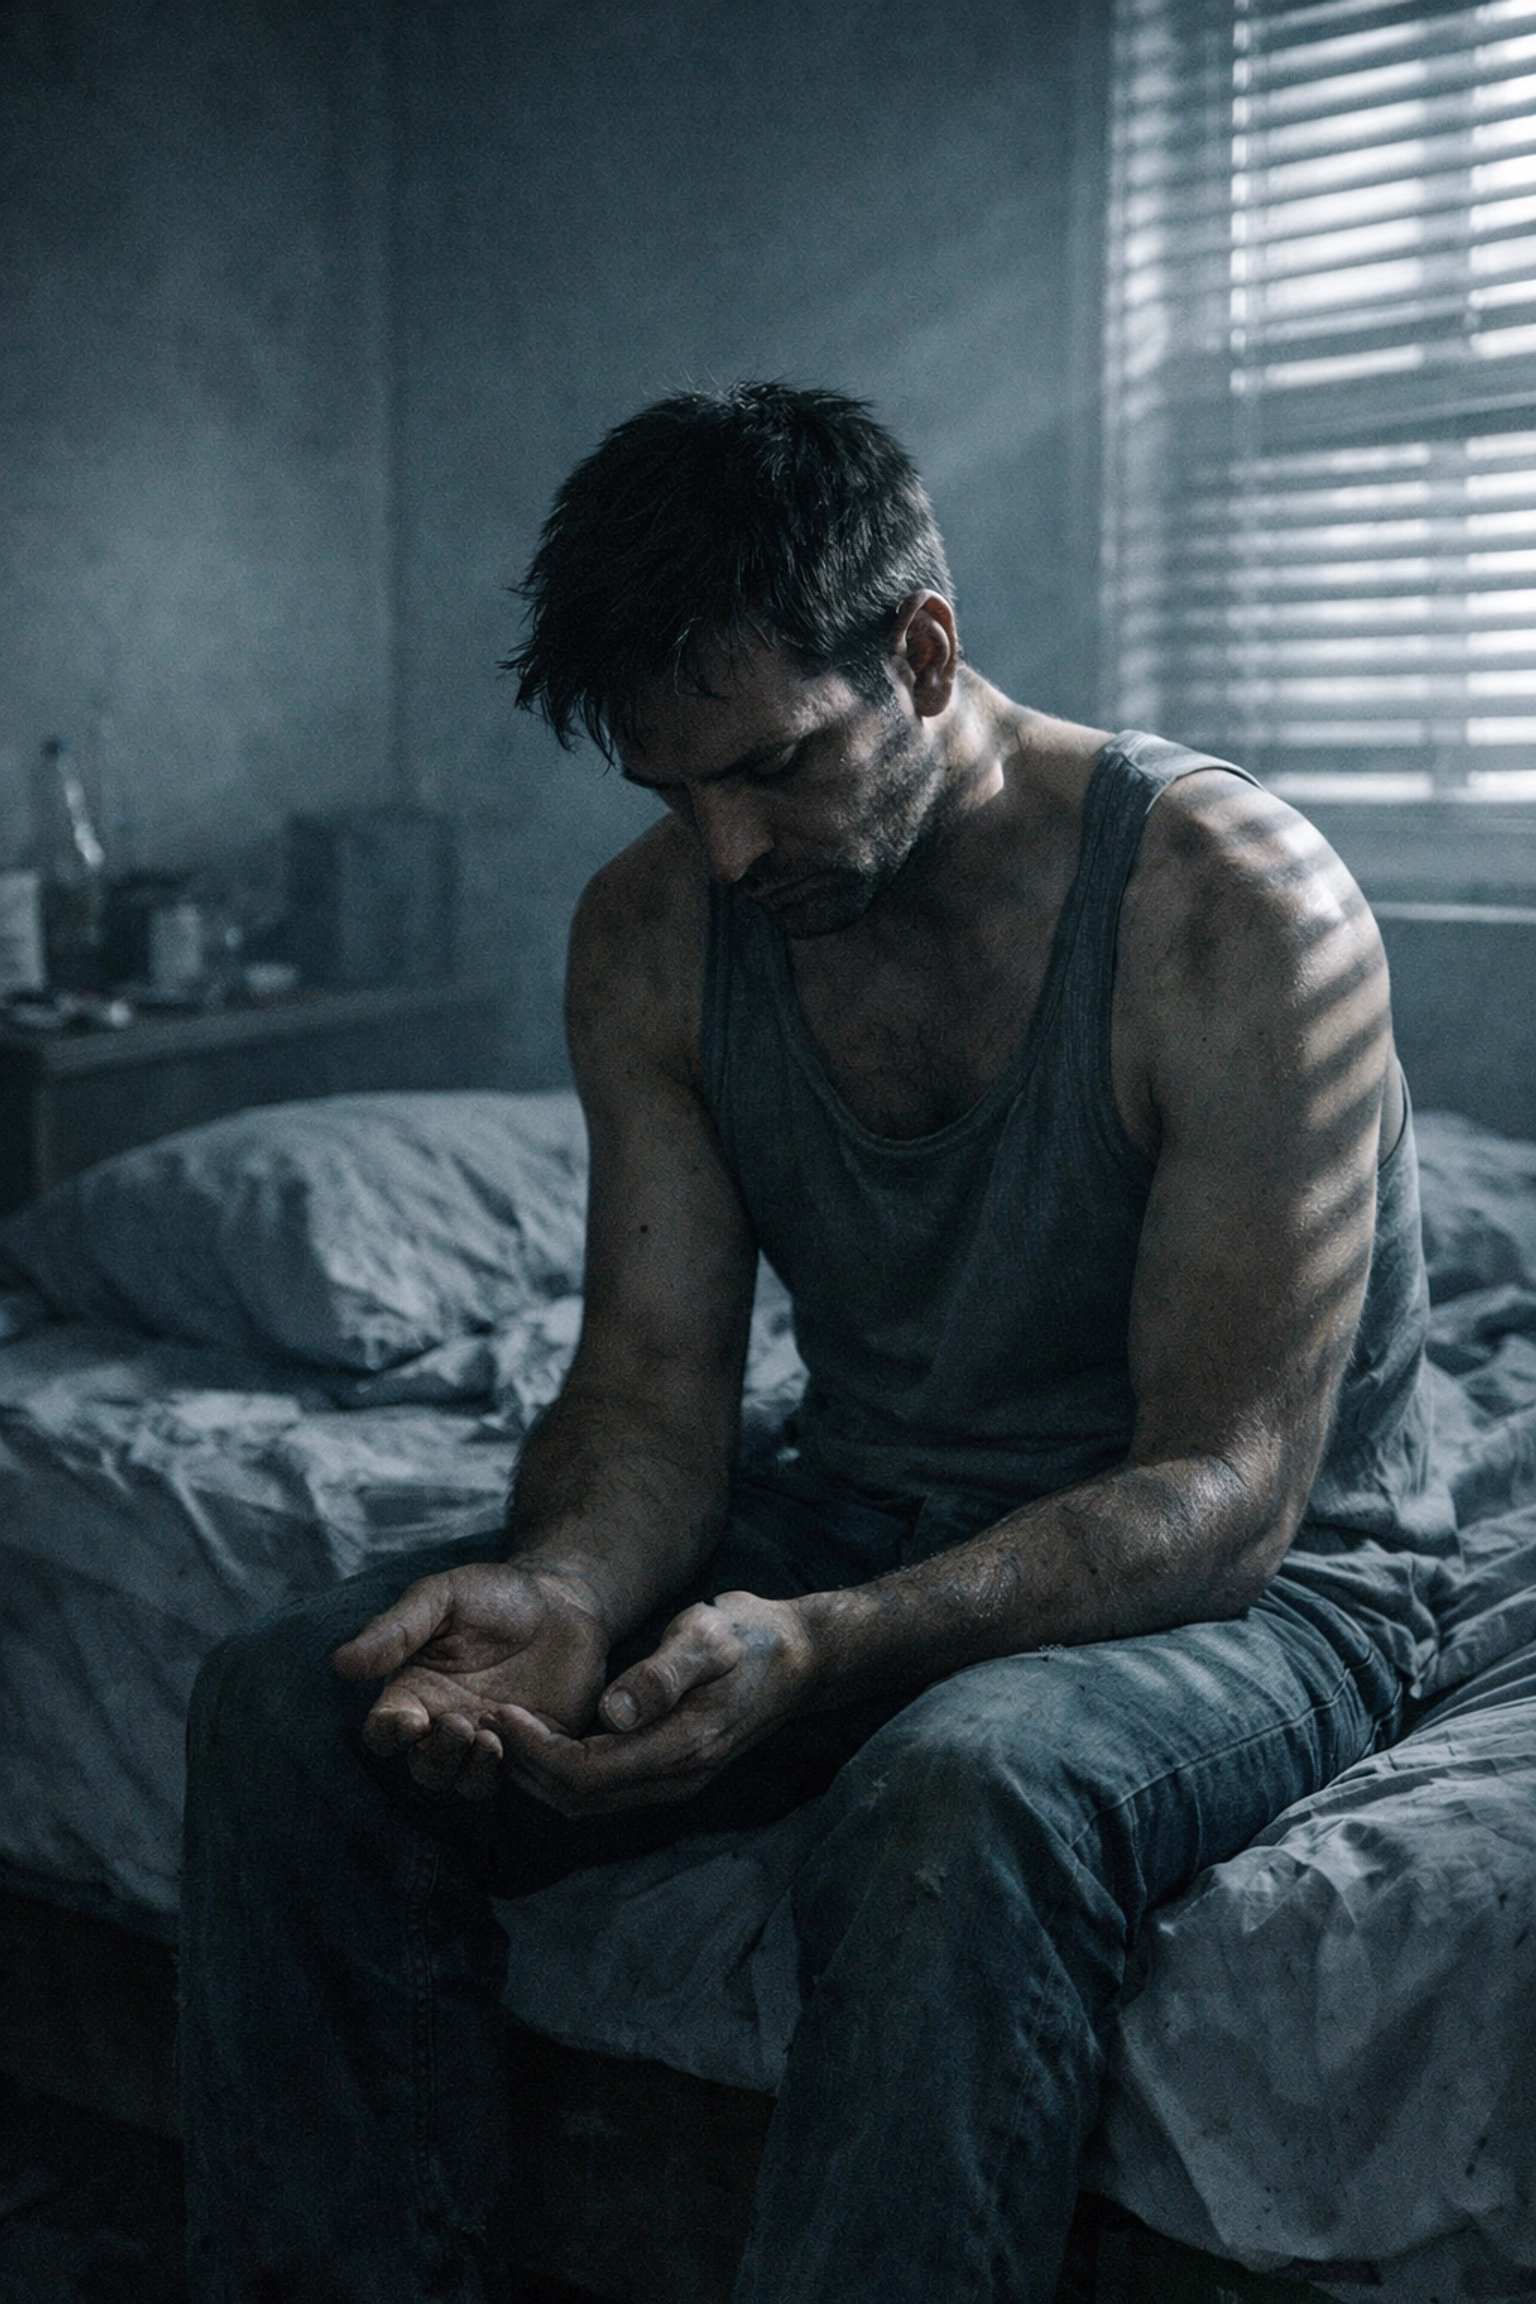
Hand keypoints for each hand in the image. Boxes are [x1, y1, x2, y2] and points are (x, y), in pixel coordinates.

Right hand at [332, 1562, 608, 1798]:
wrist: (563, 1603)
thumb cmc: (494, 1594)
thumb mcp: (442, 1598)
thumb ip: (396, 1630)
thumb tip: (340, 1664)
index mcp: (413, 1690)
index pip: (383, 1731)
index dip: (388, 1735)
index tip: (409, 1721)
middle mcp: (441, 1722)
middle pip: (420, 1767)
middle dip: (434, 1756)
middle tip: (459, 1724)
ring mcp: (482, 1739)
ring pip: (458, 1781)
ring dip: (466, 1770)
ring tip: (487, 1738)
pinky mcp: (524, 1749)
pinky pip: (504, 1779)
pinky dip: (502, 1771)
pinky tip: (514, 1738)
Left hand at [480, 1589, 812, 1815]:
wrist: (797, 1656)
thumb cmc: (749, 1637)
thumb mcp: (707, 1638)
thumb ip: (661, 1676)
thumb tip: (611, 1712)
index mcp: (681, 1748)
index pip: (587, 1774)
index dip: (536, 1751)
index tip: (501, 1712)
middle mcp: (675, 1778)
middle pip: (578, 1800)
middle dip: (528, 1767)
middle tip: (489, 1721)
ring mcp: (675, 1781)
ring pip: (588, 1801)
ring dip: (542, 1773)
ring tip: (507, 1729)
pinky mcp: (671, 1771)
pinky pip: (604, 1788)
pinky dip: (565, 1770)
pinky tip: (545, 1736)